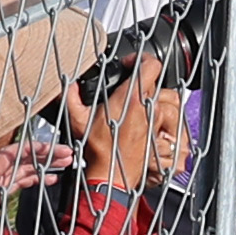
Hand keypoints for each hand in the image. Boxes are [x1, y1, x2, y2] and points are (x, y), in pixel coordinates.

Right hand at [77, 62, 182, 196]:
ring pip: (166, 99)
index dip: (143, 59)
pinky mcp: (160, 134)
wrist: (111, 175)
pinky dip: (159, 114)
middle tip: (131, 86)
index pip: (152, 66)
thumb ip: (71, 97)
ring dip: (155, 97)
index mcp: (131, 98)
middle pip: (158, 82)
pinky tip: (145, 118)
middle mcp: (148, 108)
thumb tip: (68, 85)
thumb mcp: (78, 119)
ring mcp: (156, 122)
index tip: (132, 64)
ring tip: (140, 101)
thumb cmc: (98, 150)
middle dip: (145, 80)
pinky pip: (167, 118)